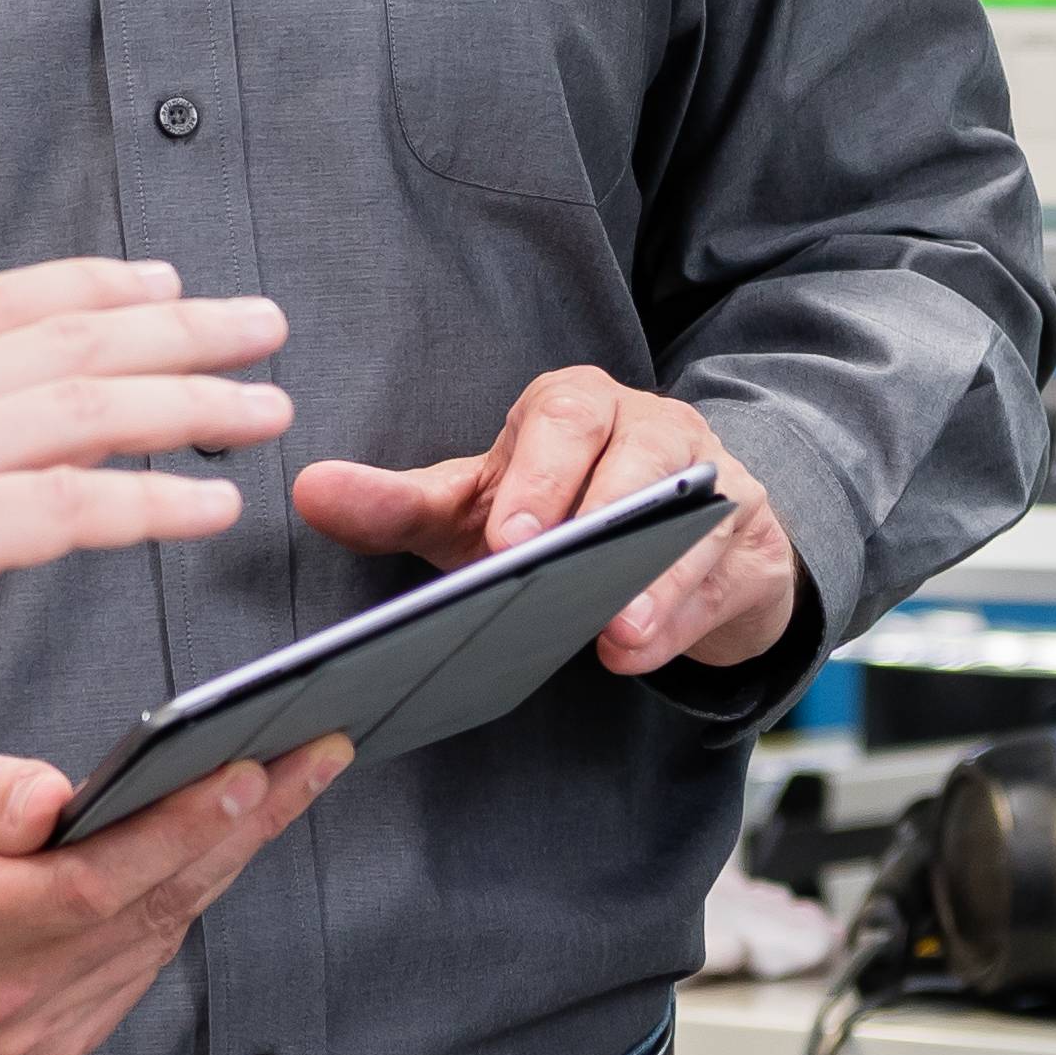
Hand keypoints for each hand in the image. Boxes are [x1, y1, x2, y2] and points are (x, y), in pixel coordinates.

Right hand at [0, 260, 290, 697]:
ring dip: (194, 399)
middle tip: (261, 320)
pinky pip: (73, 507)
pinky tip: (212, 505)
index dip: (88, 284)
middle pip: (72, 337)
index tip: (156, 274)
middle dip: (178, 324)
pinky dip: (154, 499)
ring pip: (92, 405)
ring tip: (271, 403)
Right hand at [0, 724, 353, 1054]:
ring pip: (157, 936)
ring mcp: (23, 1034)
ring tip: (293, 778)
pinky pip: (140, 963)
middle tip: (316, 754)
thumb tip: (55, 801)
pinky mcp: (45, 1044)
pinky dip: (184, 900)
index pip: (93, 883)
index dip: (180, 829)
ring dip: (228, 857)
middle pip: (147, 909)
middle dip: (242, 827)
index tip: (252, 772)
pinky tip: (222, 837)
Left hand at [293, 369, 802, 677]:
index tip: (502, 535)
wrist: (674, 545)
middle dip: (590, 504)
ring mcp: (706, 480)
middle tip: (541, 562)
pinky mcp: (746, 542)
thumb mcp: (476, 511)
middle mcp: (645, 427)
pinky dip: (683, 613)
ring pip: (686, 513)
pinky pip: (721, 571)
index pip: (560, 414)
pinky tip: (641, 648)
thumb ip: (398, 504)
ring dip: (648, 575)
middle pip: (631, 447)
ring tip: (613, 627)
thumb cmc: (558, 515)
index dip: (534, 472)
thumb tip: (310, 489)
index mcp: (572, 407)